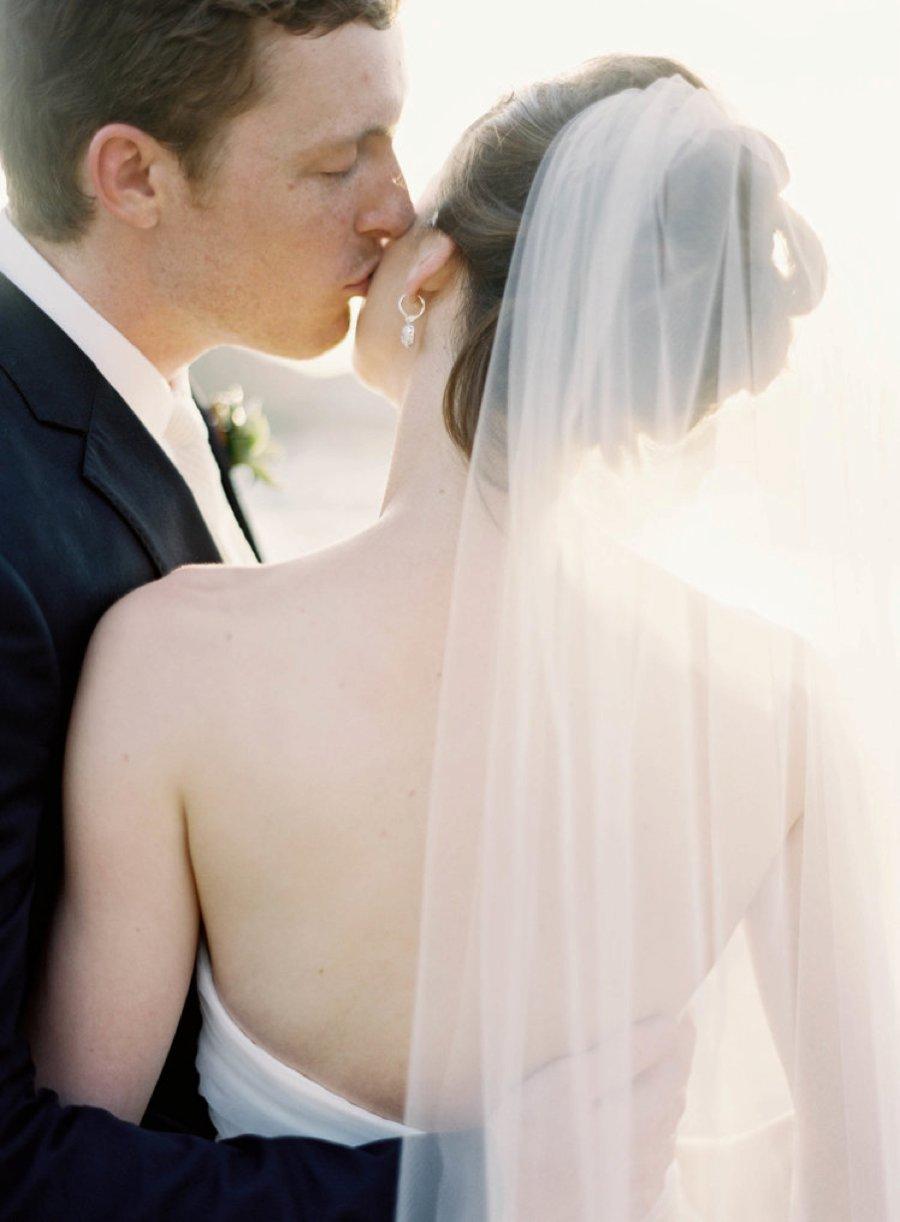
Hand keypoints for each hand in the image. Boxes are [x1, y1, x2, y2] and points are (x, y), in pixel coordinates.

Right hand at [506, 1015, 694, 1220]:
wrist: (520, 1216)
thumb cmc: (531, 1146)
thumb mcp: (567, 1082)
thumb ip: (623, 1053)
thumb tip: (670, 1026)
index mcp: (644, 1113)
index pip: (679, 1062)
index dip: (681, 1034)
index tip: (679, 1010)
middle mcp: (653, 1148)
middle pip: (674, 1094)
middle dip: (669, 1062)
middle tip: (656, 1035)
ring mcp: (643, 1179)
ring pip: (664, 1128)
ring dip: (658, 1098)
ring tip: (636, 1076)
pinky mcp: (629, 1201)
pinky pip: (650, 1158)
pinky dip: (644, 1133)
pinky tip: (620, 1127)